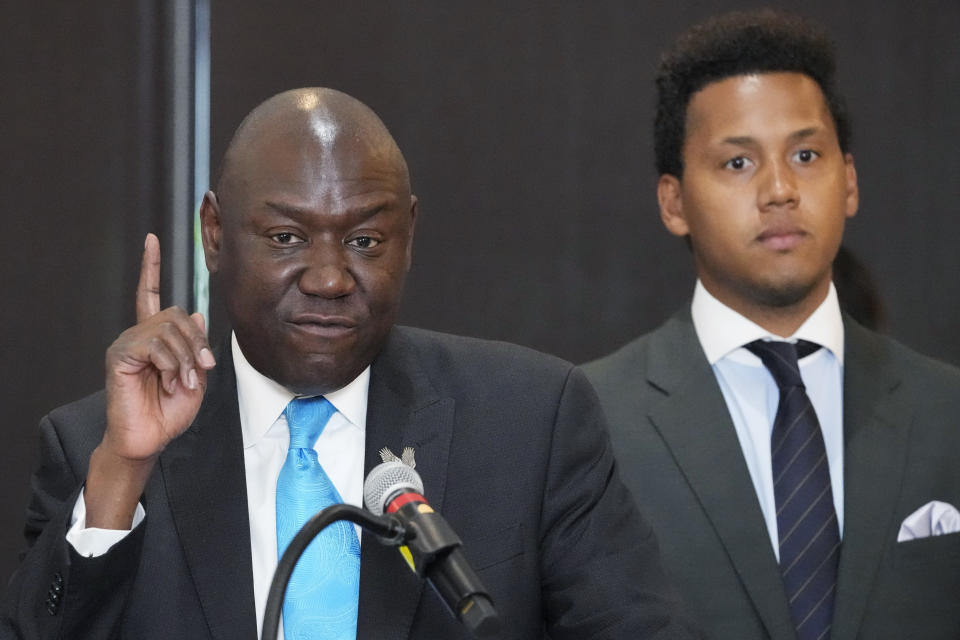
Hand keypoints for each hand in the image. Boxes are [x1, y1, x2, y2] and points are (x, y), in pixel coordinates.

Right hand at [86, 234, 215, 527]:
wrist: (151, 439)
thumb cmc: (170, 411)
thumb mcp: (195, 376)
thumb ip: (195, 345)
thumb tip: (193, 311)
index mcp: (155, 337)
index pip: (149, 294)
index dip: (150, 267)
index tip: (151, 239)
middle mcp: (138, 335)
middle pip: (176, 315)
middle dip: (197, 343)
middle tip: (200, 370)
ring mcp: (127, 344)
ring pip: (170, 329)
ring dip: (187, 358)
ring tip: (183, 382)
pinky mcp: (120, 356)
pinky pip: (155, 344)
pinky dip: (172, 363)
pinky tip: (170, 381)